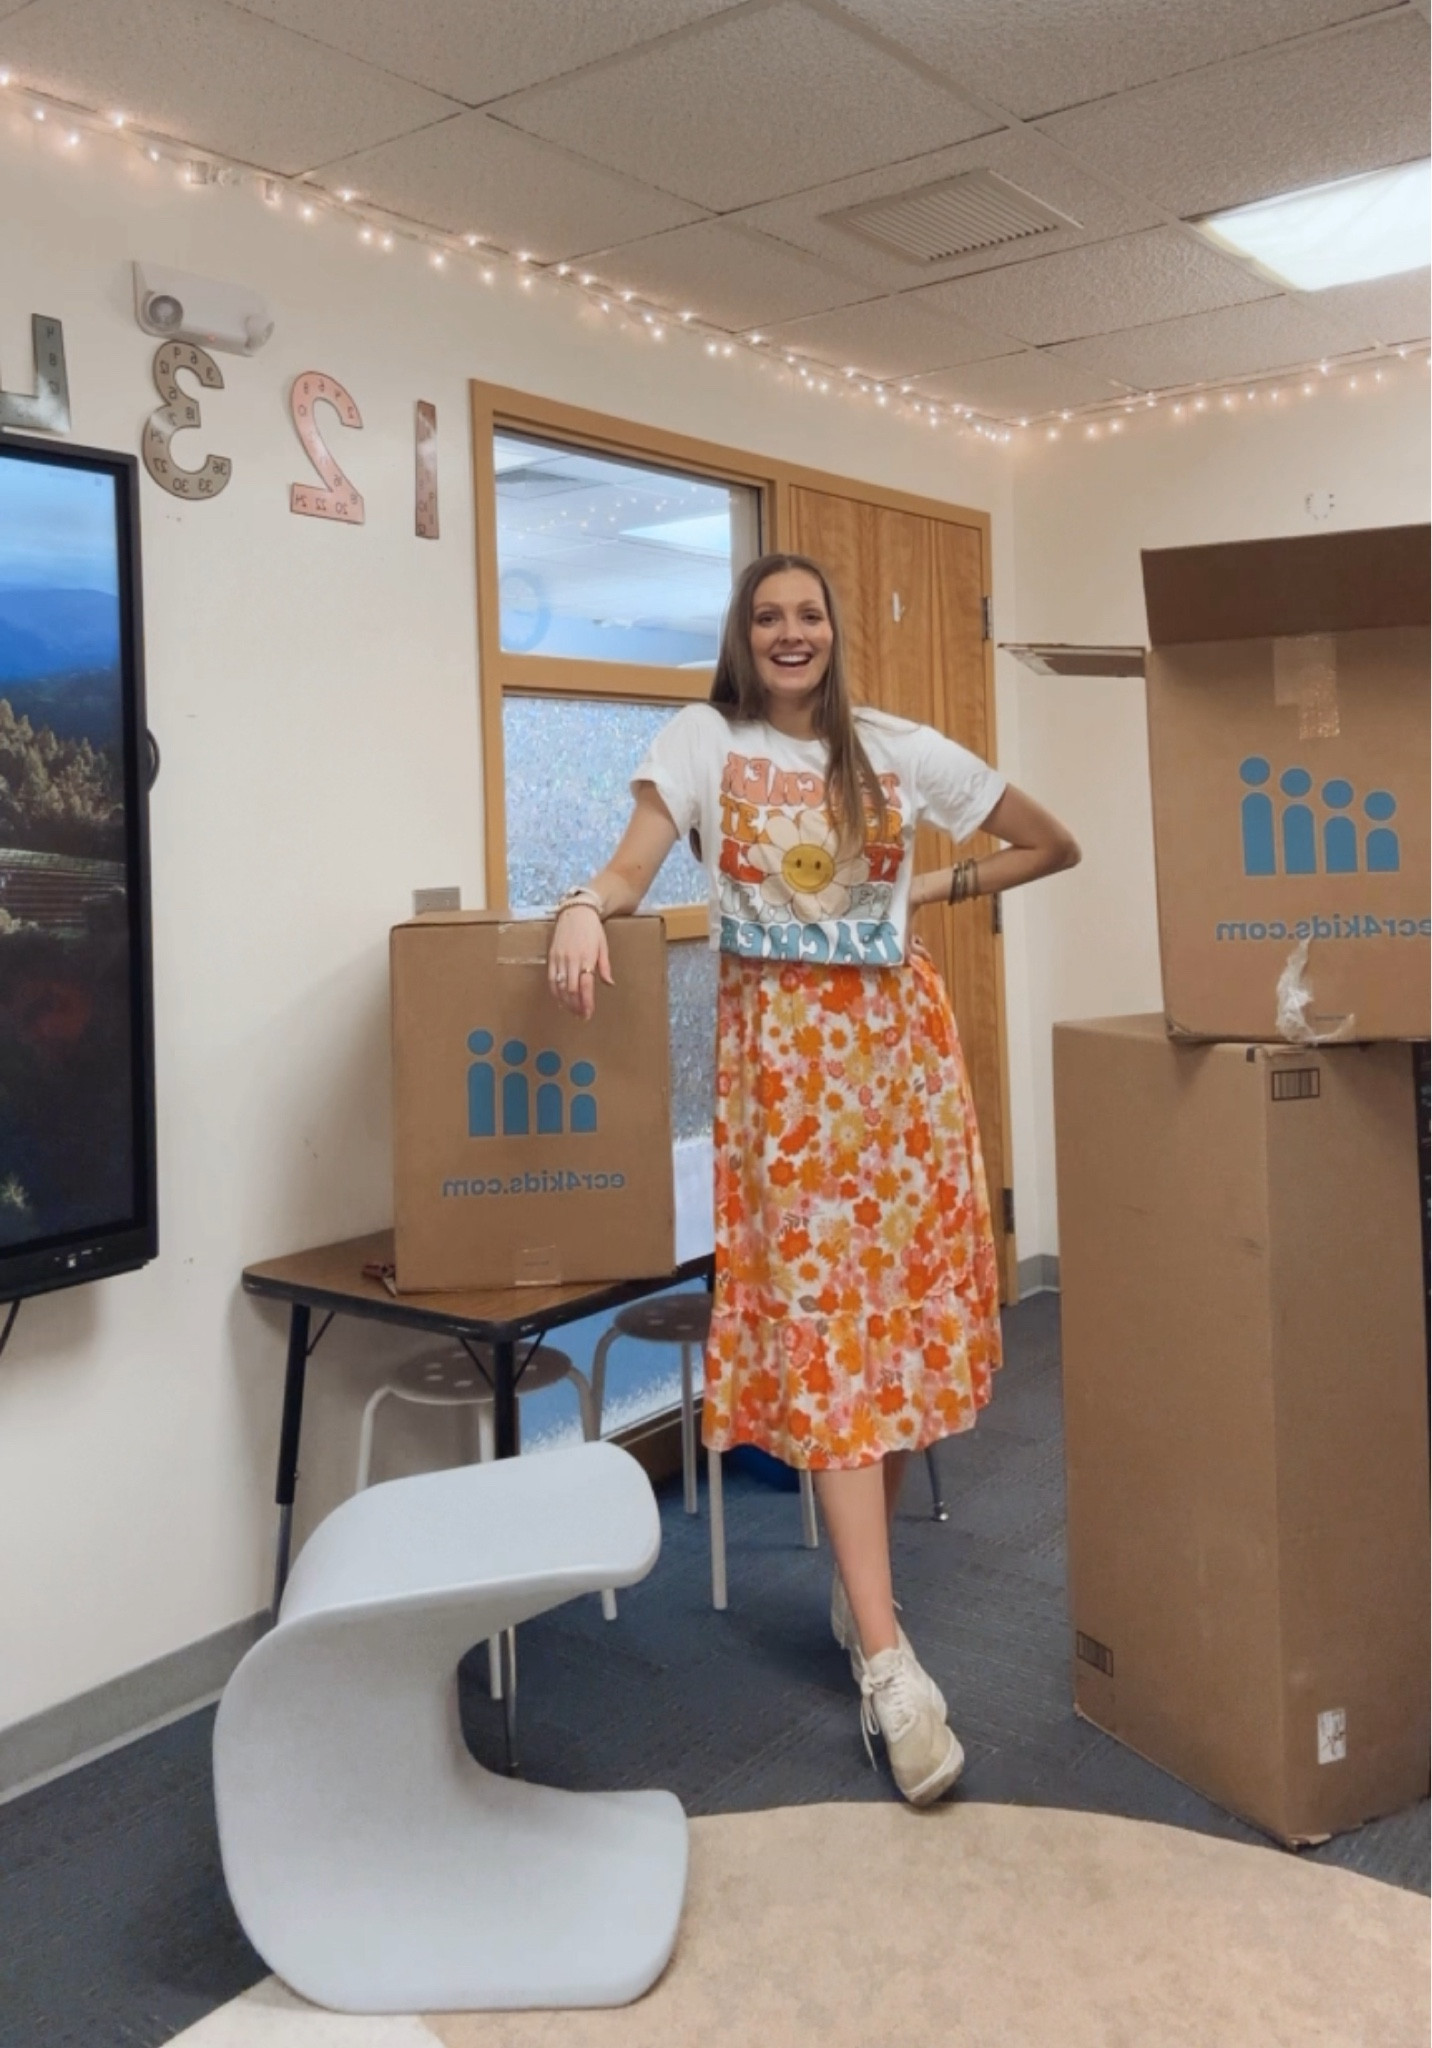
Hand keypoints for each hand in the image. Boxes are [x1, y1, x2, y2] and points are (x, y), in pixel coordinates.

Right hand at [548, 905, 611, 1020]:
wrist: (576, 911)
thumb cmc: (592, 929)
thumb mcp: (603, 946)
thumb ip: (604, 966)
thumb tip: (609, 984)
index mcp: (587, 957)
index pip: (585, 986)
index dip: (586, 1003)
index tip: (588, 1014)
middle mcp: (572, 959)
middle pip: (571, 990)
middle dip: (576, 1006)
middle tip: (581, 1016)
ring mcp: (560, 958)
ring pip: (560, 986)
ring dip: (565, 1002)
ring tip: (571, 1011)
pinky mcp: (552, 956)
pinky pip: (551, 978)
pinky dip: (554, 992)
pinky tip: (560, 1000)